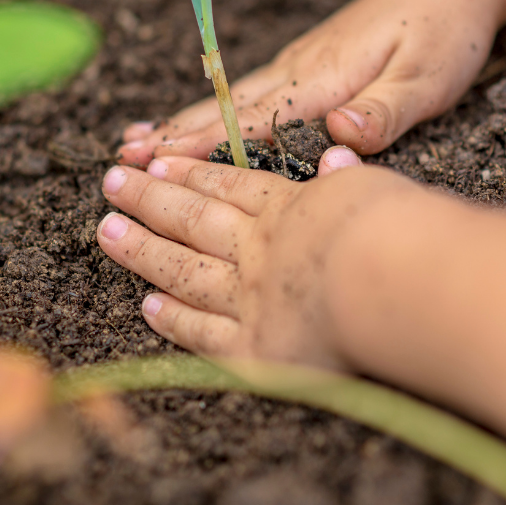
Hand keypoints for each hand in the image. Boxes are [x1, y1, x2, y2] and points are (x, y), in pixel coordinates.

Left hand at [95, 148, 412, 368]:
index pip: (228, 186)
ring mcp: (248, 298)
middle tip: (111, 183)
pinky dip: (174, 319)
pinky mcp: (254, 350)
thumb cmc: (398, 228)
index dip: (191, 173)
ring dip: (142, 249)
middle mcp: (257, 249)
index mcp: (286, 208)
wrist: (395, 283)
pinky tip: (148, 306)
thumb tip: (339, 154)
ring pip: (183, 269)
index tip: (157, 160)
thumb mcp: (372, 186)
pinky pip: (203, 332)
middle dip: (149, 198)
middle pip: (193, 219)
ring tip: (107, 231)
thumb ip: (347, 176)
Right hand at [117, 0, 499, 164]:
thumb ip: (383, 112)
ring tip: (136, 138)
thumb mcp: (429, 79)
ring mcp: (299, 62)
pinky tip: (196, 114)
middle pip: (226, 106)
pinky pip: (249, 90)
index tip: (157, 164)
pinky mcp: (308, 61)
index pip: (254, 120)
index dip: (204, 145)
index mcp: (324, 79)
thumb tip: (336, 132)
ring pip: (230, 97)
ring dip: (181, 119)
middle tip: (123, 158)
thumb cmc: (446, 31)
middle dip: (174, 135)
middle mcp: (300, 68)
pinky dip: (212, 106)